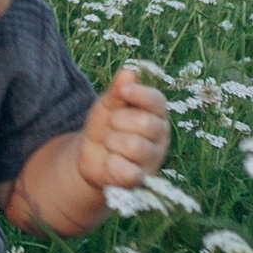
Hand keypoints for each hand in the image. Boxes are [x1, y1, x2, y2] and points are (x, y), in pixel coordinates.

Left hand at [75, 64, 170, 193]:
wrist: (91, 156)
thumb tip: (129, 72)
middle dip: (118, 121)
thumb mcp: (107, 105)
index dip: (141, 94)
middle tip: (111, 125)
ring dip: (112, 143)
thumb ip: (118, 91)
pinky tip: (111, 162)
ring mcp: (154, 159)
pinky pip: (128, 171)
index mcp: (156, 113)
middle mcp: (161, 136)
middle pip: (145, 123)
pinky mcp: (143, 180)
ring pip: (135, 146)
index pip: (158, 101)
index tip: (123, 92)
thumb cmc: (105, 125)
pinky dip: (112, 165)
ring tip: (110, 144)